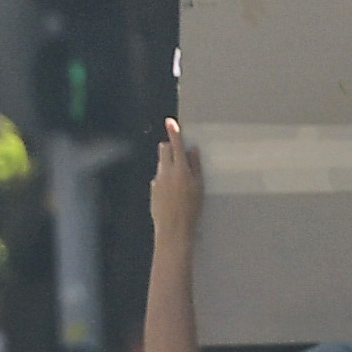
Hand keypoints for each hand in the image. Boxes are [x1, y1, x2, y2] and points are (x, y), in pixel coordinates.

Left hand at [151, 121, 202, 242]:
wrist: (173, 230)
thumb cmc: (191, 209)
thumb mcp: (199, 187)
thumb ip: (195, 166)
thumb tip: (192, 150)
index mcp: (180, 170)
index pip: (176, 145)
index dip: (174, 132)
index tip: (170, 121)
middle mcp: (165, 172)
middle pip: (164, 150)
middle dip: (170, 147)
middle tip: (180, 153)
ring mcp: (157, 181)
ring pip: (161, 164)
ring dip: (168, 164)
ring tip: (180, 180)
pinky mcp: (152, 190)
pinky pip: (159, 178)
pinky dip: (165, 179)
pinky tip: (173, 192)